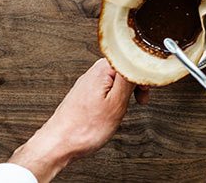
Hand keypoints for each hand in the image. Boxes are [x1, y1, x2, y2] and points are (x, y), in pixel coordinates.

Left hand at [9, 58, 144, 182]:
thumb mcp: (117, 103)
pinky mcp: (84, 95)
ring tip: (125, 108)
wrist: (58, 145)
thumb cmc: (83, 129)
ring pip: (116, 80)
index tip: (148, 88)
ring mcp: (87, 84)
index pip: (132, 60)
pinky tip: (112, 111)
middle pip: (124, 69)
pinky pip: (106, 90)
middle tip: (140, 99)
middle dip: (136, 83)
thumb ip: (129, 79)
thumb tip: (140, 62)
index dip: (143, 74)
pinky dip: (114, 98)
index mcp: (102, 69)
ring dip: (126, 92)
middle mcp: (93, 73)